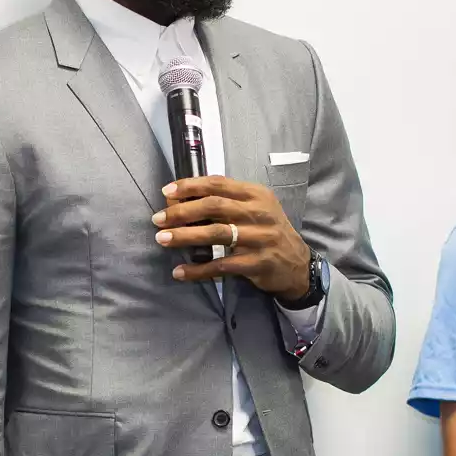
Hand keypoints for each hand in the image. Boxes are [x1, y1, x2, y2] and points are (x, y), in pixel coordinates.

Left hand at [154, 176, 310, 301]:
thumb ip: (226, 202)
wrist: (297, 264)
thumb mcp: (254, 209)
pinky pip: (222, 266)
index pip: (218, 184)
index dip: (190, 186)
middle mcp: (259, 213)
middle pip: (214, 206)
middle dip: (182, 211)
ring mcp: (260, 239)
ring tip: (162, 239)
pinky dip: (198, 270)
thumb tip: (181, 201)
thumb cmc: (267, 232)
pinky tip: (180, 272)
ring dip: (185, 236)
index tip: (166, 192)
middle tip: (158, 218)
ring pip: (216, 234)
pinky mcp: (257, 263)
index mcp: (256, 194)